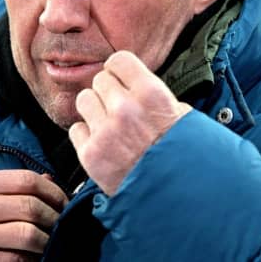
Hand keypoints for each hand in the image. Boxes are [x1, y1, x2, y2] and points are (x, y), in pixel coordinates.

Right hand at [0, 170, 67, 260]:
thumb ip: (7, 183)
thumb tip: (49, 179)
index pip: (27, 180)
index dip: (53, 190)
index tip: (62, 200)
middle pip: (32, 207)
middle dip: (54, 216)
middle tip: (61, 222)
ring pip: (28, 236)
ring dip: (47, 239)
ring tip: (50, 239)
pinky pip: (15, 261)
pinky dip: (31, 259)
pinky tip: (33, 256)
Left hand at [68, 50, 191, 195]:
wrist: (176, 201)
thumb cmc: (184, 159)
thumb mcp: (184, 118)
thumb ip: (158, 96)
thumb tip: (139, 83)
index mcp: (150, 93)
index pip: (118, 60)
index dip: (119, 70)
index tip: (122, 80)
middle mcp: (125, 108)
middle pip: (100, 80)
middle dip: (108, 93)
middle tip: (119, 109)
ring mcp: (105, 131)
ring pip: (84, 100)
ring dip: (94, 111)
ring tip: (109, 126)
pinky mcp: (90, 154)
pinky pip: (76, 129)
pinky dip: (86, 137)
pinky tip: (103, 146)